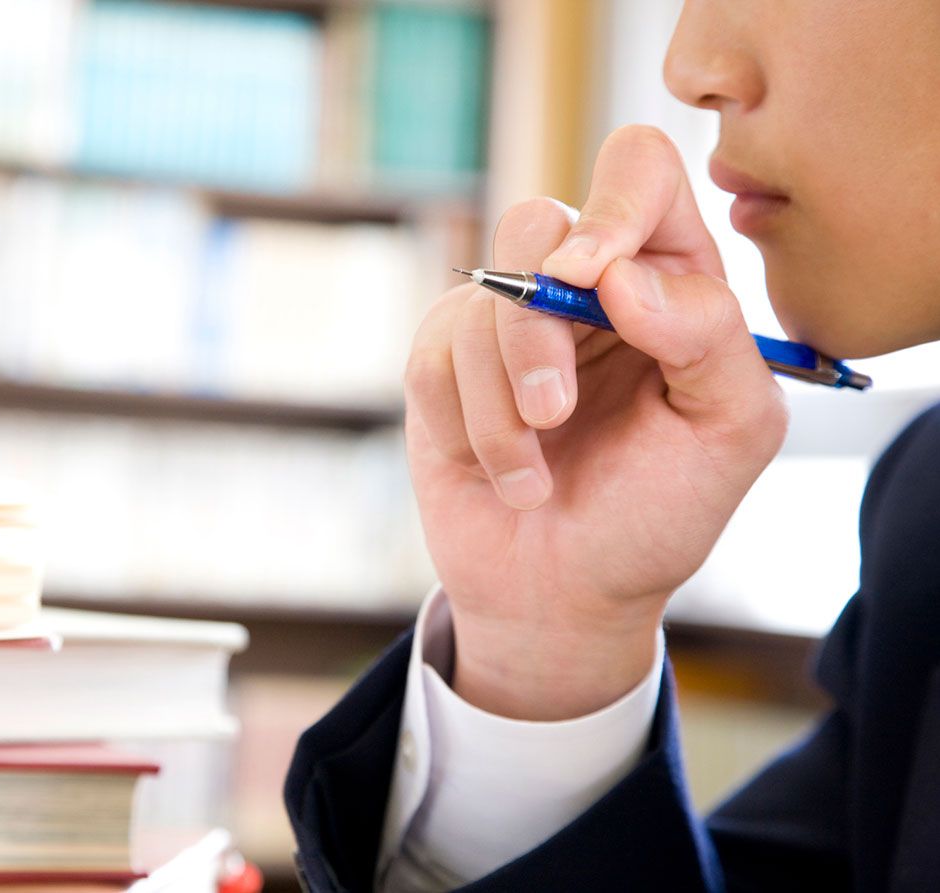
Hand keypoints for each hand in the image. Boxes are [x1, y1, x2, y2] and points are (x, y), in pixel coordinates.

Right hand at [404, 126, 787, 718]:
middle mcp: (581, 283)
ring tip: (532, 478)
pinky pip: (434, 358)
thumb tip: (618, 275)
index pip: (638, 172)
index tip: (593, 281)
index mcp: (666, 277)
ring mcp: (505, 319)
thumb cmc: (656, 512)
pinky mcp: (442, 360)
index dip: (614, 207)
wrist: (562, 593)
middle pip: (534, 224)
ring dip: (501, 409)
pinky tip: (498, 473)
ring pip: (479, 303)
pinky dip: (467, 430)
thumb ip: (710, 336)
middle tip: (553, 412)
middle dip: (538, 332)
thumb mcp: (728, 433)